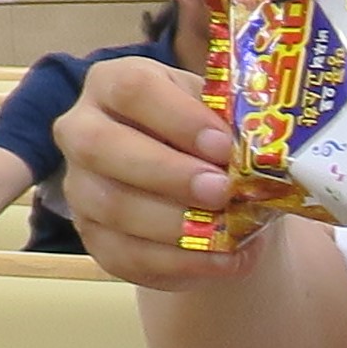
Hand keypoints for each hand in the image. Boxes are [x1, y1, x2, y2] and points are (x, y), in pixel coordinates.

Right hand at [54, 54, 253, 287]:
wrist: (208, 190)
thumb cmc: (213, 141)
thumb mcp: (224, 120)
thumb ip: (236, 127)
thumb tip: (267, 153)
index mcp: (115, 85)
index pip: (131, 88)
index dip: (178, 117)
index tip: (223, 144)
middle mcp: (82, 130)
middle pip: (100, 146)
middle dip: (168, 172)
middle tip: (222, 190)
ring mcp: (80, 186)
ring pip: (111, 206)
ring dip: (176, 223)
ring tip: (230, 231)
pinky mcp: (94, 237)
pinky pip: (126, 254)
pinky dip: (182, 262)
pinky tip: (226, 260)